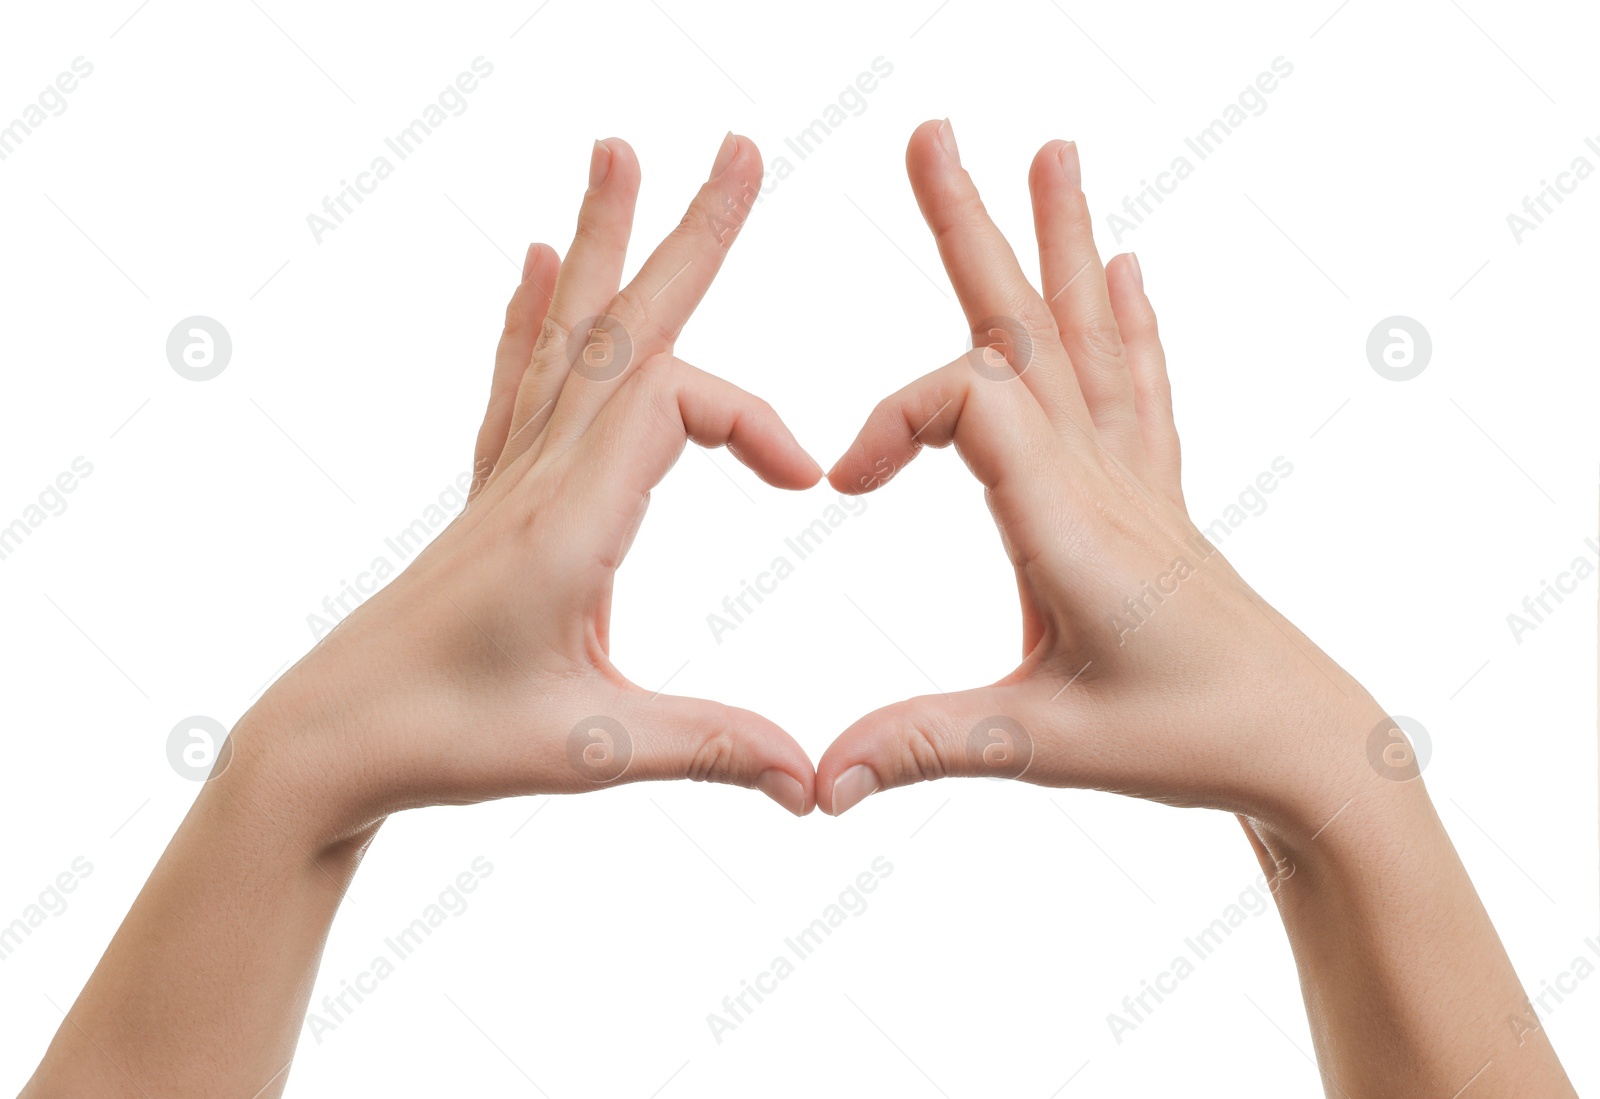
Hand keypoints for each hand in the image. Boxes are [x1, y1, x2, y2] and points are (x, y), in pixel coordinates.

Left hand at [243, 133, 821, 843]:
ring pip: (567, 336)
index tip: (806, 479)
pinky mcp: (491, 498)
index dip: (754, 420)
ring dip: (604, 241)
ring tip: (617, 153)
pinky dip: (534, 312)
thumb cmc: (445, 741)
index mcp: (568, 522)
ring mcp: (507, 479)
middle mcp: (537, 478)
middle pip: (624, 331)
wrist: (327, 741)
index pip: (674, 405)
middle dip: (689, 239)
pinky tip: (541, 261)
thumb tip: (813, 781)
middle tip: (735, 149)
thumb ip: (710, 747)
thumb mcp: (592, 749)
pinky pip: (516, 380)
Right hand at [817, 120, 1383, 831]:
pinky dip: (1129, 318)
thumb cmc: (1190, 738)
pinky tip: (1129, 266)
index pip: (972, 403)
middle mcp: (1104, 478)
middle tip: (932, 135)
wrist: (1306, 743)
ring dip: (1058, 241)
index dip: (893, 419)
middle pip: (1027, 329)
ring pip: (1087, 336)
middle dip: (970, 229)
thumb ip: (926, 744)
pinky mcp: (1153, 496)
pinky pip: (1139, 384)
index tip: (843, 484)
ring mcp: (1135, 478)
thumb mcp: (1045, 746)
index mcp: (1071, 522)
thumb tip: (818, 782)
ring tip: (1052, 152)